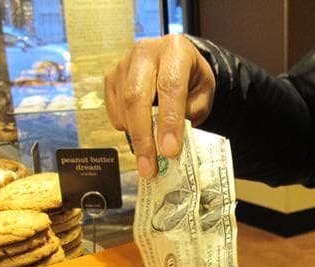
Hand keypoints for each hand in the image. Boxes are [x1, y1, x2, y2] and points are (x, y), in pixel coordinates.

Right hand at [104, 34, 215, 176]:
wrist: (176, 61)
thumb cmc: (192, 81)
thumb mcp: (203, 95)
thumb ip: (190, 115)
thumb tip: (170, 146)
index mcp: (175, 50)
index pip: (170, 87)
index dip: (169, 121)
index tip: (170, 151)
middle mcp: (145, 52)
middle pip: (137, 96)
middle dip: (144, 137)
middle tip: (149, 168)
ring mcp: (124, 64)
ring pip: (123, 105)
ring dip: (135, 138)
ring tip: (147, 161)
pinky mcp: (111, 77)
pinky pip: (113, 109)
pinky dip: (125, 128)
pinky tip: (138, 136)